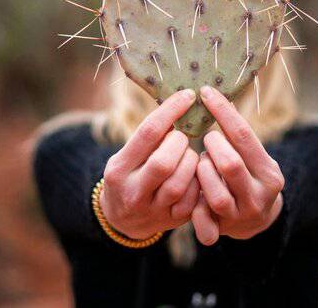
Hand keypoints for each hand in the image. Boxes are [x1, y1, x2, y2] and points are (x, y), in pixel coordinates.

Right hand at [100, 89, 200, 239]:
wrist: (122, 220)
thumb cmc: (129, 176)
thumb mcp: (126, 156)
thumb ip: (149, 138)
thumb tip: (180, 103)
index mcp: (118, 169)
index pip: (148, 133)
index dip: (171, 111)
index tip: (188, 96)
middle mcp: (132, 192)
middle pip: (163, 162)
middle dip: (180, 144)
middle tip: (182, 138)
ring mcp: (152, 210)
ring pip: (180, 183)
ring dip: (191, 162)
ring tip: (189, 155)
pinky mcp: (171, 221)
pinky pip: (192, 200)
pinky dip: (199, 182)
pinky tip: (196, 174)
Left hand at [191, 86, 284, 245]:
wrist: (255, 220)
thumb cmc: (247, 174)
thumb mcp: (252, 157)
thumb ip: (236, 137)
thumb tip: (212, 94)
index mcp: (269, 172)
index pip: (243, 135)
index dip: (222, 111)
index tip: (205, 92)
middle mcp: (259, 195)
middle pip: (230, 164)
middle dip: (212, 147)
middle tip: (206, 139)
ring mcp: (241, 215)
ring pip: (215, 194)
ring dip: (202, 174)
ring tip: (201, 164)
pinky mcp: (223, 230)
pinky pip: (204, 222)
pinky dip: (195, 209)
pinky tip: (192, 194)